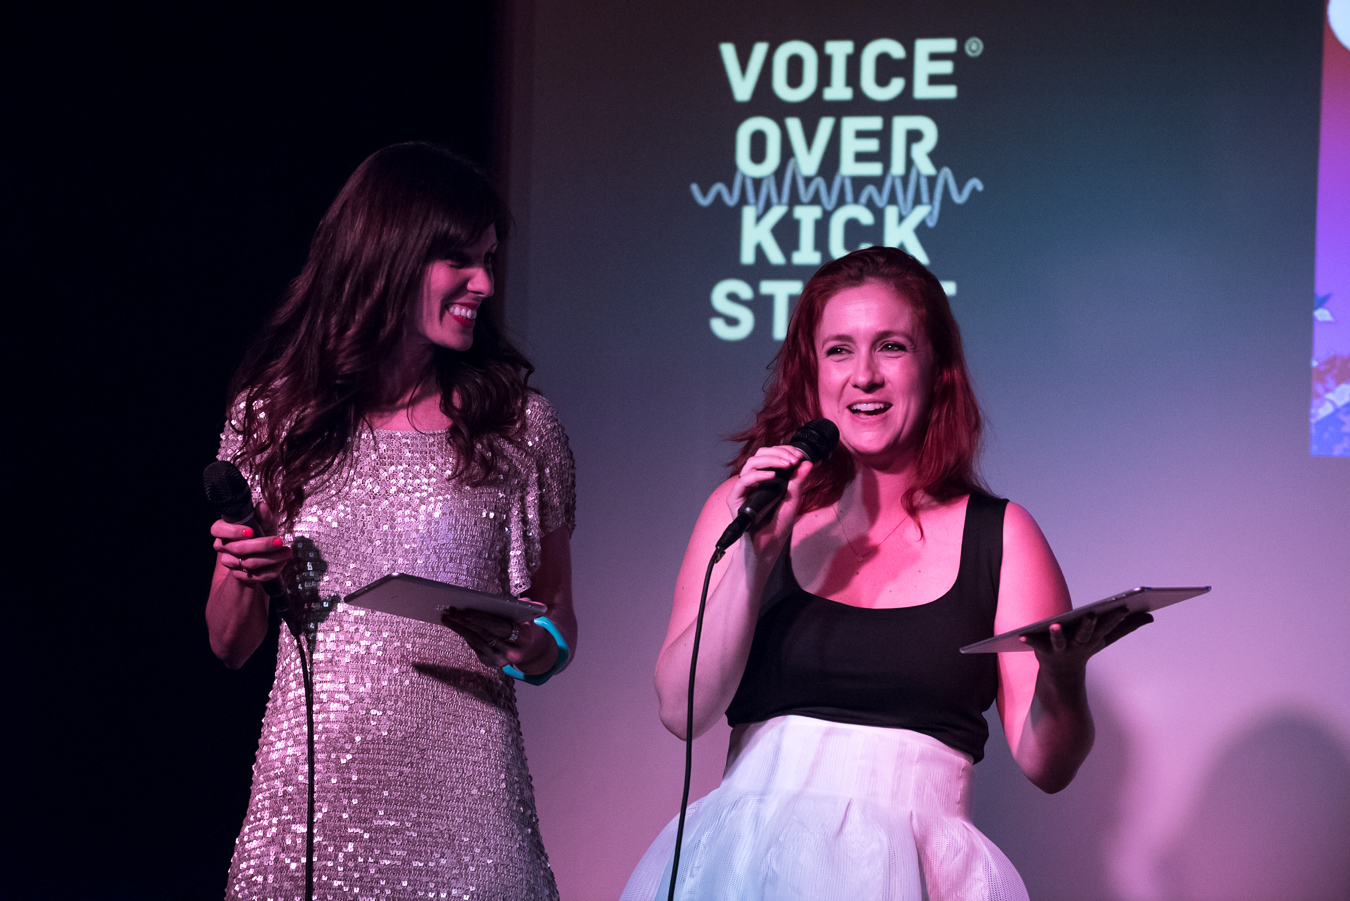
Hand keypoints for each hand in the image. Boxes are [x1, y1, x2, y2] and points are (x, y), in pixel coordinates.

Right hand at [210, 501, 291, 585]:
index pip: (217, 529)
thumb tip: (262, 507)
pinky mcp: (239, 576)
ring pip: (248, 563)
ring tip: (286, 552)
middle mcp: (223, 547)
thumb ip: (263, 515)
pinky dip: (272, 569)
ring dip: (271, 558)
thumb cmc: (260, 533)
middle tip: (279, 542)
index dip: (232, 531)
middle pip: (238, 549)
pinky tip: (282, 562)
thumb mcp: (264, 522)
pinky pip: (256, 575)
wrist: (261, 554)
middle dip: (262, 546)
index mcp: (223, 530)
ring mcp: (230, 562)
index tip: (251, 532)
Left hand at [441, 608, 554, 672]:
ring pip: (476, 641)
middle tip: (452, 611)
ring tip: (447, 617)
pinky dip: (463, 634)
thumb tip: (524, 602)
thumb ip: (526, 607)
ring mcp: (500, 660)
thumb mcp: (527, 614)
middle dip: (466, 622)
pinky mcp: (489, 662)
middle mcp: (512, 652)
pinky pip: (474, 646)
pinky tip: (454, 625)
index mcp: (524, 639)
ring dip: (460, 628)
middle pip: (484, 634)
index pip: (499, 627)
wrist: (523, 647)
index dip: (482, 619)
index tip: (467, 610)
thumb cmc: (522, 624)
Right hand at [726, 444, 813, 553]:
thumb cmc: (778, 526)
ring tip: (786, 464)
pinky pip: (744, 481)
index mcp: (765, 479)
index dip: (784, 451)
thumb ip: (798, 481)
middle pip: (760, 455)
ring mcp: (743, 489)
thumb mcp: (793, 500)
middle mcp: (752, 481)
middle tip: (794, 459)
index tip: (799, 456)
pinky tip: (772, 476)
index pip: (770, 456)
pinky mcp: (735, 499)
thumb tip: (807, 463)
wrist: (768, 546)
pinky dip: (759, 475)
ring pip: (751, 463)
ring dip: (771, 460)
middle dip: (779, 453)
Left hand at [1019, 607, 1153, 675]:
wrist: (1062, 675)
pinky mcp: (1043, 651)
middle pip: (1086, 633)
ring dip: (1057, 635)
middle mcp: (1079, 644)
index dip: (1116, 617)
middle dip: (1090, 624)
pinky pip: (1035, 644)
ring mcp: (1061, 649)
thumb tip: (1150, 616)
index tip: (1125, 606)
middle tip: (1092, 614)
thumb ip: (1126, 626)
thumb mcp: (1105, 638)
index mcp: (1095, 638)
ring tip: (1055, 626)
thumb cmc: (1084, 648)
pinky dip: (1029, 640)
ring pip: (1060, 641)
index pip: (1108, 626)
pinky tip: (1021, 636)